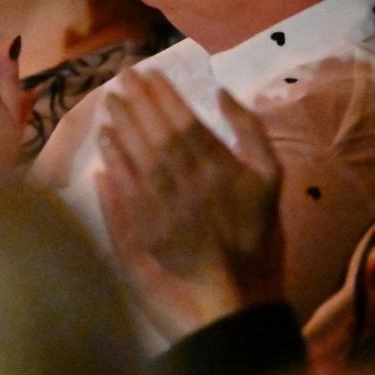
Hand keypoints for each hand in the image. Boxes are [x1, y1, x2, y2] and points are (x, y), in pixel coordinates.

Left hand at [96, 72, 284, 341]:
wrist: (236, 300)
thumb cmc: (258, 237)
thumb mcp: (270, 178)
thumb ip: (251, 131)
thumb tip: (222, 93)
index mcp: (220, 166)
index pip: (184, 120)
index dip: (163, 95)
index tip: (148, 73)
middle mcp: (188, 181)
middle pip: (156, 132)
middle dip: (138, 102)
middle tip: (121, 78)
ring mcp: (163, 206)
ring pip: (136, 155)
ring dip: (121, 125)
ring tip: (109, 101)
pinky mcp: (143, 230)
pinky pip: (123, 188)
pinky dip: (113, 162)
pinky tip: (104, 144)